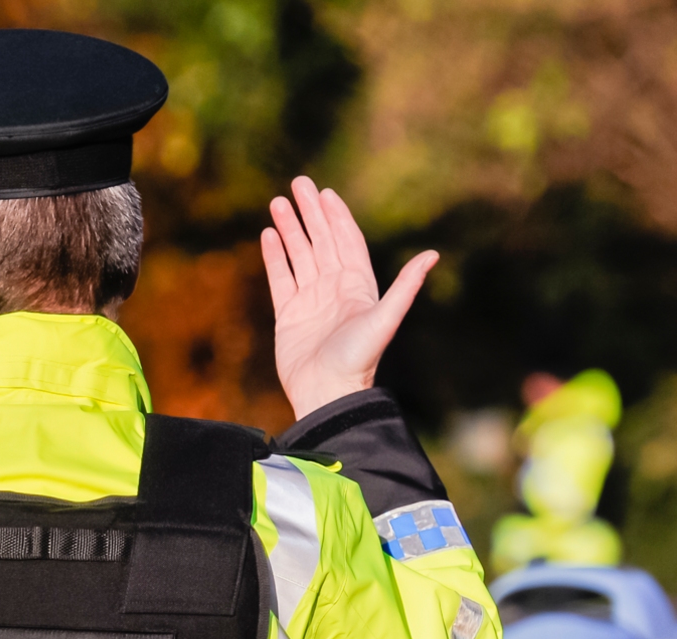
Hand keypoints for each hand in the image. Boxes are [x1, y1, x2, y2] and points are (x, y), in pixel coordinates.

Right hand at [261, 176, 436, 419]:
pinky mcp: (288, 314)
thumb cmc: (358, 359)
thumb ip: (405, 286)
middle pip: (321, 240)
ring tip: (276, 203)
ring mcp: (310, 299)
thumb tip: (432, 255)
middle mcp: (334, 288)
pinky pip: (280, 277)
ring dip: (290, 228)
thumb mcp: (384, 319)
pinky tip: (268, 234)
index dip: (337, 215)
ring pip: (299, 254)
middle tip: (297, 183)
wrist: (326, 392)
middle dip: (310, 212)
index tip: (325, 192)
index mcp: (358, 285)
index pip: (346, 241)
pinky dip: (274, 255)